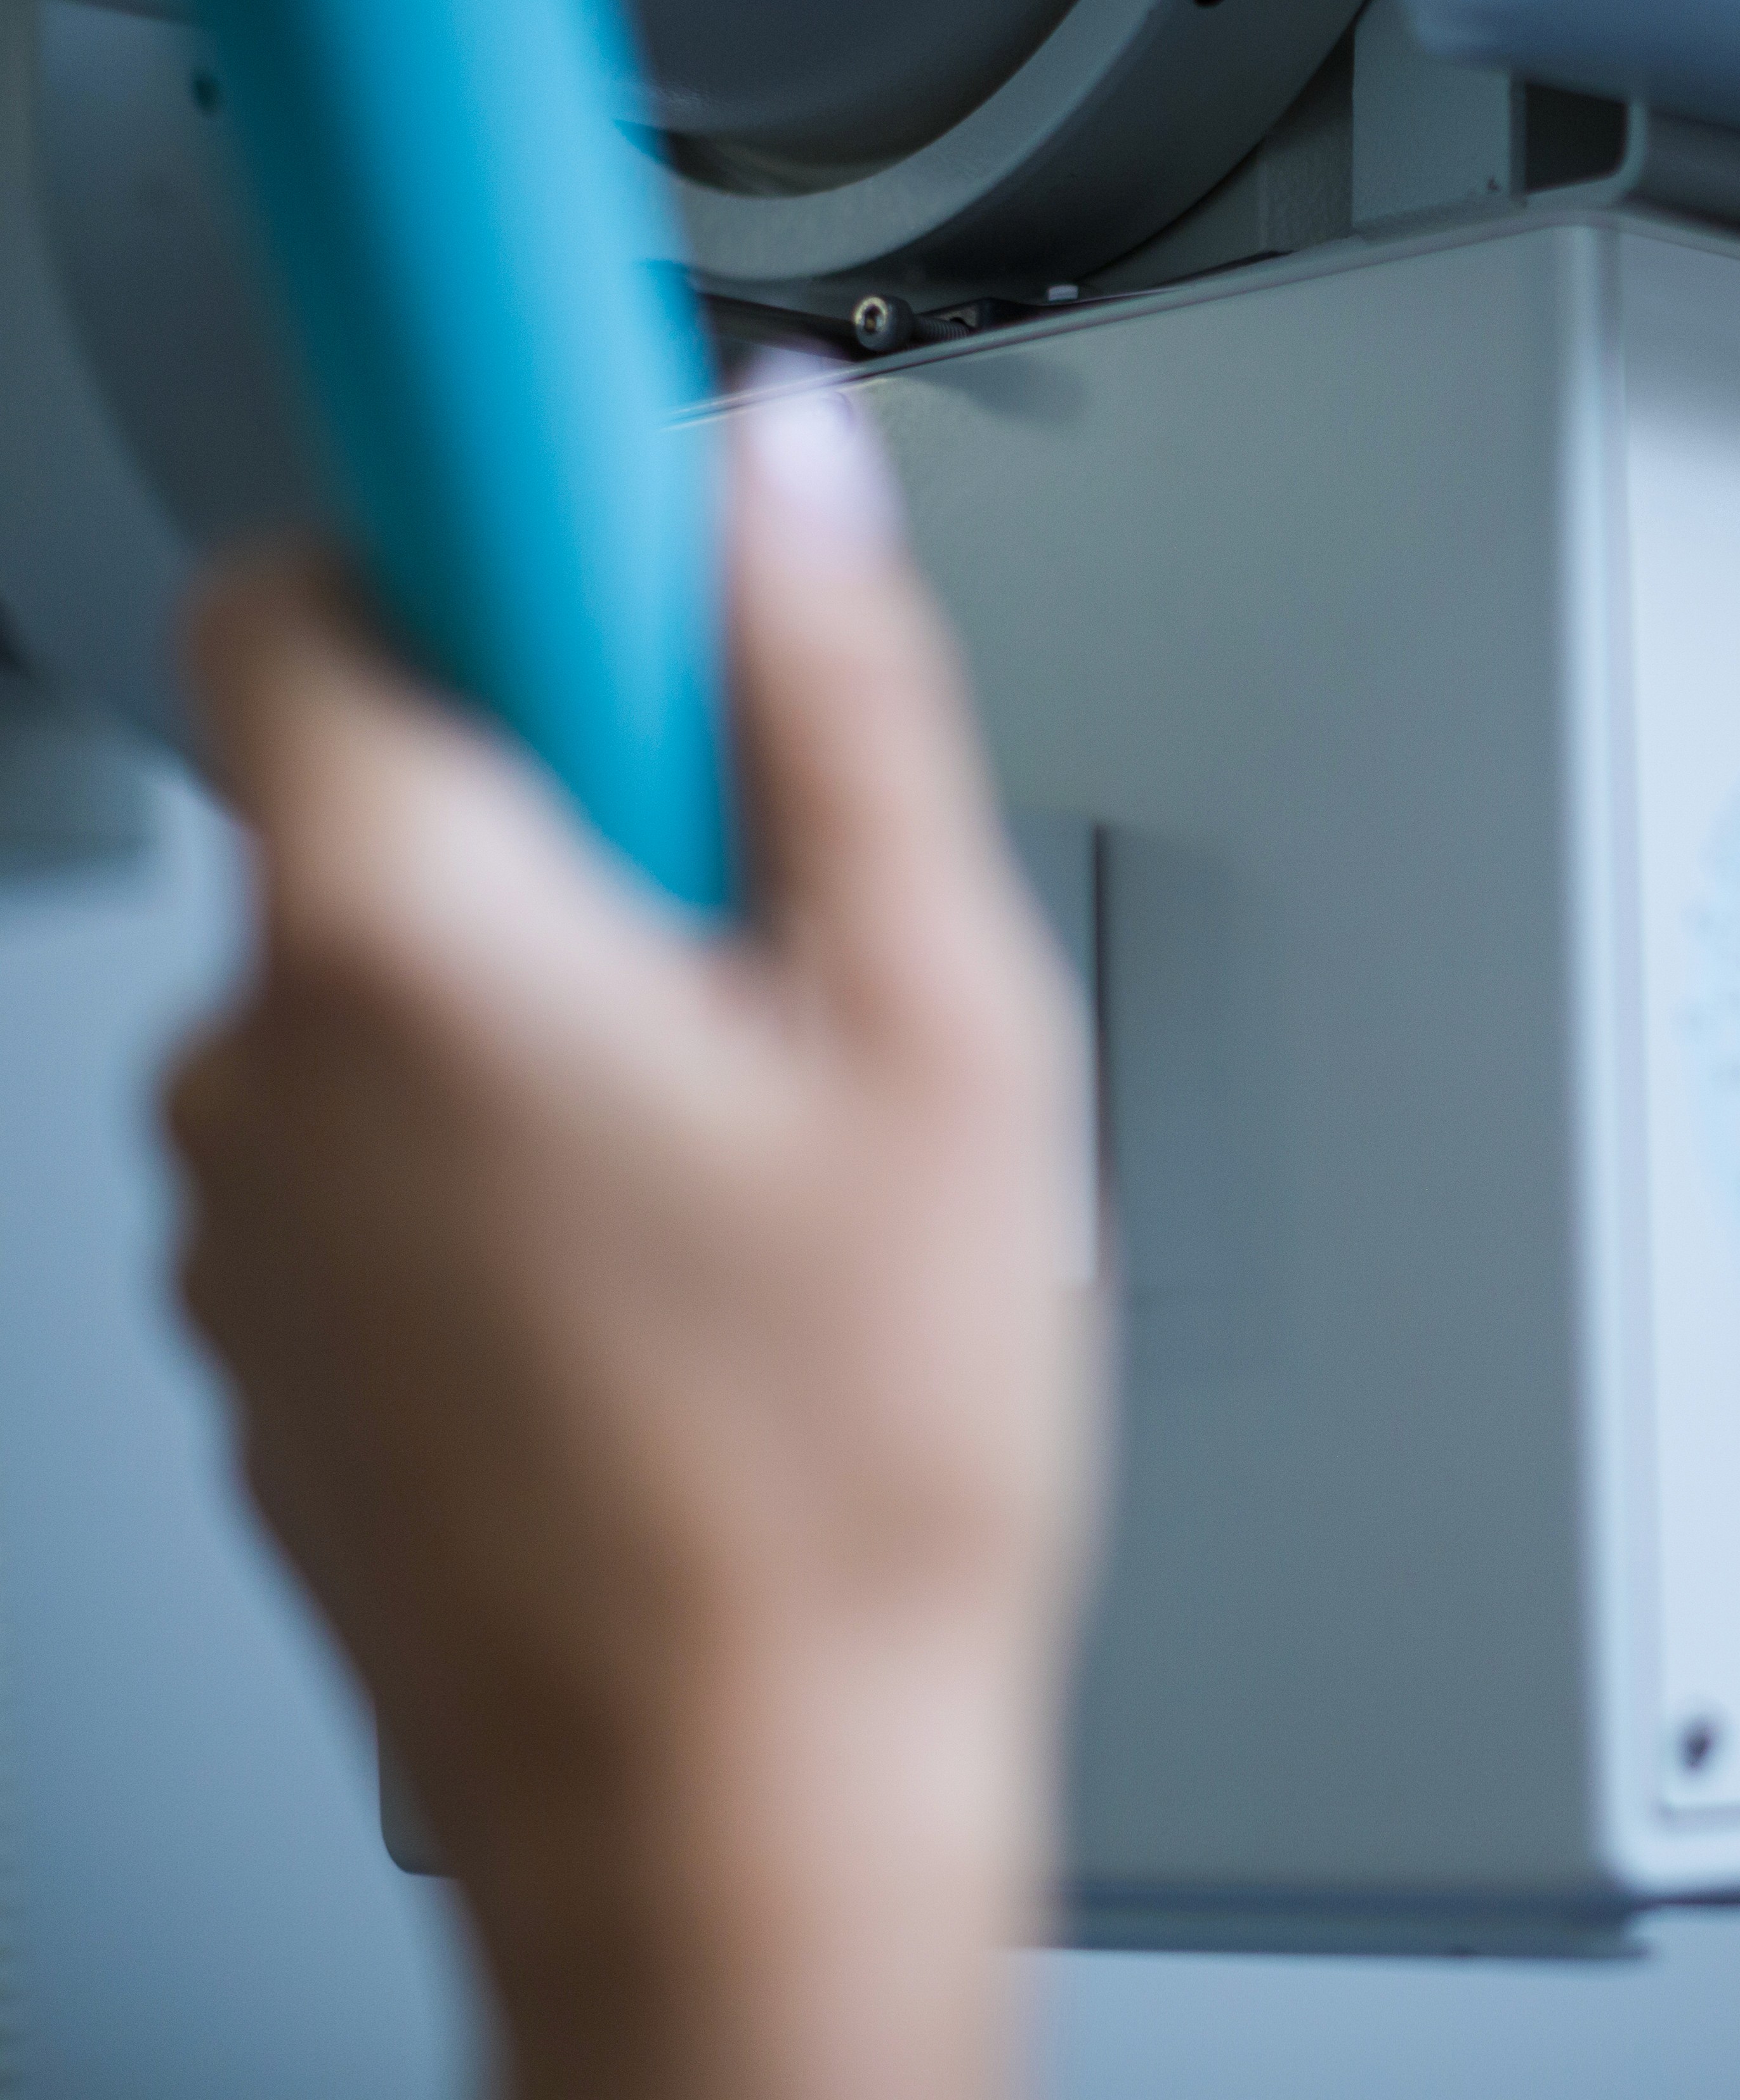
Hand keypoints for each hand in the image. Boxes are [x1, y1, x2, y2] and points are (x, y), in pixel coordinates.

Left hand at [164, 379, 1095, 2099]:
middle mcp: (256, 1061)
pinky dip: (505, 1140)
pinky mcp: (269, 1342)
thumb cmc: (844, 1476)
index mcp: (406, 937)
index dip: (465, 513)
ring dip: (558, 989)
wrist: (733, 1821)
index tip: (579, 511)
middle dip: (584, 800)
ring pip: (391, 974)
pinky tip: (679, 1268)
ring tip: (759, 1148)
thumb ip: (840, 708)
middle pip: (381, 777)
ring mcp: (241, 1222)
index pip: (304, 573)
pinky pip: (376, 1137)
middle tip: (787, 938)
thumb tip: (777, 472)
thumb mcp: (943, 1031)